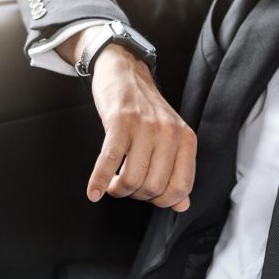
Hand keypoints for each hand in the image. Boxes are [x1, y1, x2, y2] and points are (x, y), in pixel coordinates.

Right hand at [73, 42, 196, 211]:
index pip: (182, 186)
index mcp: (185, 138)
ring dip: (118, 190)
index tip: (148, 196)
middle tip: (126, 186)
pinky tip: (93, 193)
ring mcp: (145, 126)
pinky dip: (99, 181)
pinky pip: (109, 161)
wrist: (125, 72)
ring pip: (133, 179)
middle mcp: (169, 132)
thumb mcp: (170, 138)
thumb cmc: (146, 111)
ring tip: (113, 184)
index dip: (163, 200)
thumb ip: (178, 171)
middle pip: (154, 187)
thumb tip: (182, 206)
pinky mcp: (120, 121)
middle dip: (136, 195)